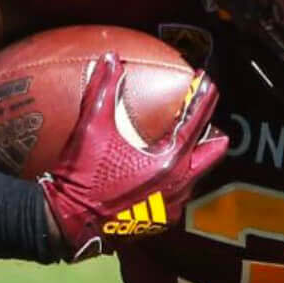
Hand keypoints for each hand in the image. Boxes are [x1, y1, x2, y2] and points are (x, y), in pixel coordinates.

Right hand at [38, 53, 226, 260]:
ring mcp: (175, 205)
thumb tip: (109, 58)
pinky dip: (176, 177)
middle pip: (213, 151)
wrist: (70, 224)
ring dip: (192, 156)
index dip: (203, 97)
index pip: (197, 121)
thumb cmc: (82, 176)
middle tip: (199, 117)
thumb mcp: (91, 129)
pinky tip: (158, 171)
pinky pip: (181, 193)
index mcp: (169, 160)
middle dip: (210, 132)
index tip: (207, 82)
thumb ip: (102, 90)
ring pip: (198, 173)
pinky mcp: (163, 220)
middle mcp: (180, 184)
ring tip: (179, 142)